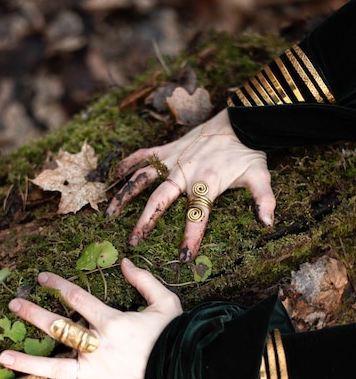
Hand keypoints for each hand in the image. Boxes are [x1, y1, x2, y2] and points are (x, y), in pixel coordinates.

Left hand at [0, 258, 181, 378]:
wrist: (189, 373)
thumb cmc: (177, 335)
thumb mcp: (166, 301)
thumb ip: (143, 280)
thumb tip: (124, 261)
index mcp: (112, 322)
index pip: (77, 297)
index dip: (57, 284)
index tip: (42, 277)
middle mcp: (98, 346)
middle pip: (59, 328)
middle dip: (33, 315)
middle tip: (13, 305)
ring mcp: (98, 373)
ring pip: (56, 369)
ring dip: (28, 362)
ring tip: (3, 357)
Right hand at [106, 108, 275, 261]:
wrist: (238, 120)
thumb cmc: (247, 150)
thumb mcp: (259, 175)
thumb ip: (264, 199)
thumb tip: (267, 223)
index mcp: (207, 184)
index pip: (197, 216)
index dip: (190, 237)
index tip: (183, 258)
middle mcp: (185, 173)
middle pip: (159, 200)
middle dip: (145, 222)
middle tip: (133, 242)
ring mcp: (172, 160)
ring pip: (142, 178)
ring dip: (125, 195)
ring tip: (110, 214)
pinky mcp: (167, 149)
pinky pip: (142, 156)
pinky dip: (127, 164)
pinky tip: (113, 176)